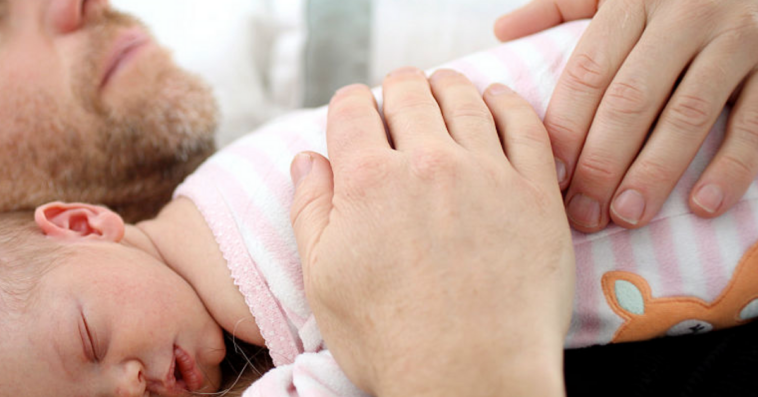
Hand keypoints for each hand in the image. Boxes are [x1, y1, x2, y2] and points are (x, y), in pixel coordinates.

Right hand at [289, 68, 573, 396]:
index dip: (350, 106)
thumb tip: (307, 159)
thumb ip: (310, 209)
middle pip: (408, 90)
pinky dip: (506, 102)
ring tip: (443, 93)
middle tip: (399, 106)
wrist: (471, 376)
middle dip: (396, 90)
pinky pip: (525, 123)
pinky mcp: (535, 192)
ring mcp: (487, 173)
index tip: (357, 119)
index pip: (352, 107)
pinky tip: (495, 102)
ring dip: (446, 87)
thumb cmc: (390, 339)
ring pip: (464, 96)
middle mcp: (428, 163)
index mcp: (369, 180)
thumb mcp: (322, 279)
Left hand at [495, 0, 757, 231]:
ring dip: (654, 172)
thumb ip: (561, 6)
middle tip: (583, 214)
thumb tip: (504, 31)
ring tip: (626, 216)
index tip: (552, 177)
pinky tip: (703, 205)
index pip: (589, 72)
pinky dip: (731, 166)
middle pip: (631, 101)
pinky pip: (754, 122)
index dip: (569, 128)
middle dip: (602, 163)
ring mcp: (734, 40)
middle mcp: (683, 17)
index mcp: (633, 0)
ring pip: (687, 116)